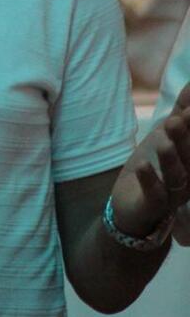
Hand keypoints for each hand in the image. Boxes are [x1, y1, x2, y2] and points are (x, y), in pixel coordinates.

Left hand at [110, 84, 189, 237]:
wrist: (133, 206)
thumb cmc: (156, 166)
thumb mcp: (167, 135)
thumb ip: (183, 110)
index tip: (189, 109)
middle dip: (186, 138)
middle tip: (178, 119)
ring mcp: (174, 194)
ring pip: (177, 176)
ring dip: (170, 157)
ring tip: (162, 140)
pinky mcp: (154, 205)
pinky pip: (155, 194)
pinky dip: (149, 180)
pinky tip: (141, 166)